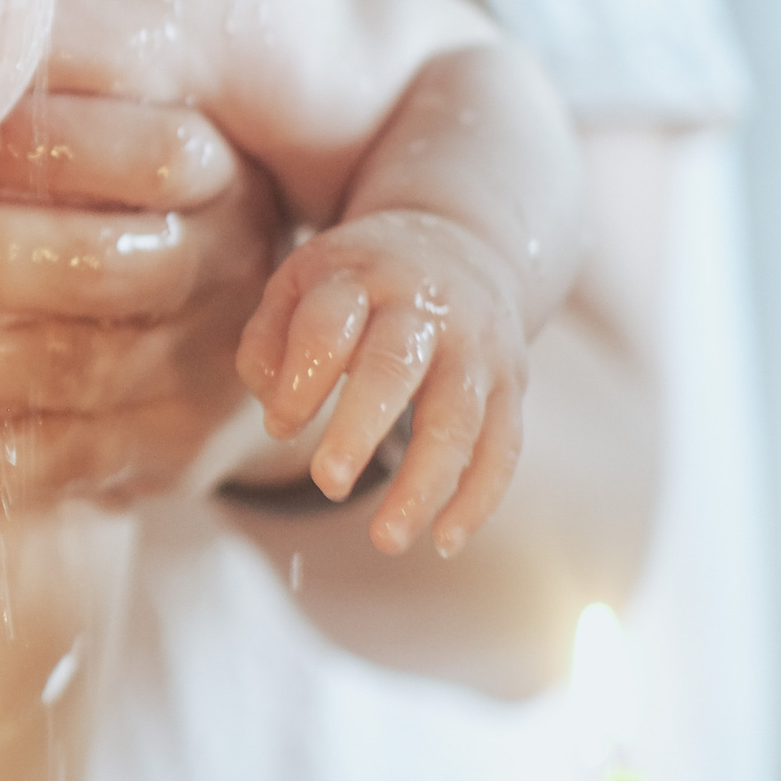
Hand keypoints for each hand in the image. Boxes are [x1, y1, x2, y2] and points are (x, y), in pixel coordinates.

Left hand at [0, 93, 281, 509]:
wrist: (204, 328)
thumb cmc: (106, 192)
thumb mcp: (99, 118)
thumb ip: (30, 81)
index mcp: (213, 173)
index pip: (146, 155)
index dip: (36, 147)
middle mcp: (221, 270)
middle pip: (101, 267)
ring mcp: (197, 372)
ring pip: (73, 368)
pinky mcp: (164, 455)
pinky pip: (64, 465)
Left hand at [237, 209, 527, 557]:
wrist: (460, 239)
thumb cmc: (358, 278)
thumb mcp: (301, 280)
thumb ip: (268, 338)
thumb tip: (275, 411)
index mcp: (360, 276)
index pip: (327, 326)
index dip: (301, 379)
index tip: (279, 427)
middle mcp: (425, 308)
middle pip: (395, 367)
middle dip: (360, 427)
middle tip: (326, 484)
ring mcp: (476, 348)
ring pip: (458, 419)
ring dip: (425, 483)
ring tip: (386, 540)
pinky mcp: (512, 383)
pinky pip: (503, 447)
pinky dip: (478, 498)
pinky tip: (443, 541)